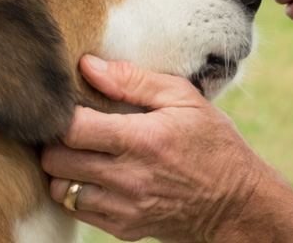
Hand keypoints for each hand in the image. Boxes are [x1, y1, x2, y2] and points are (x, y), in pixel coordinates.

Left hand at [41, 55, 292, 241]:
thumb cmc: (213, 143)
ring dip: (62, 170)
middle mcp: (128, 178)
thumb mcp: (185, 99)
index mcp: (142, 140)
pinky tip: (93, 176)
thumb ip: (133, 80)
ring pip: (60, 189)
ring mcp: (125, 207)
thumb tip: (88, 66)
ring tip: (79, 153)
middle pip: (56, 159)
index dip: (59, 114)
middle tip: (69, 128)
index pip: (71, 129)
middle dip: (54, 140)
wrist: (238, 204)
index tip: (67, 105)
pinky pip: (77, 210)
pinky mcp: (124, 228)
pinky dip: (75, 193)